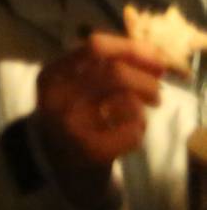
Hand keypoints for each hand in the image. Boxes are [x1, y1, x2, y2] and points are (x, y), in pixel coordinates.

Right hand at [32, 32, 165, 208]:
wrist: (53, 163)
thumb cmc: (73, 115)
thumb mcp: (75, 84)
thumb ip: (107, 65)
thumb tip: (156, 58)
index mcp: (53, 74)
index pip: (96, 46)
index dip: (131, 50)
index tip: (155, 61)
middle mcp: (57, 96)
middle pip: (115, 72)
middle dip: (146, 81)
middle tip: (155, 93)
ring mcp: (72, 124)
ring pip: (127, 101)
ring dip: (144, 106)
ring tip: (142, 112)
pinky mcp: (91, 150)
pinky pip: (132, 131)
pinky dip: (140, 129)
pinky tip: (131, 132)